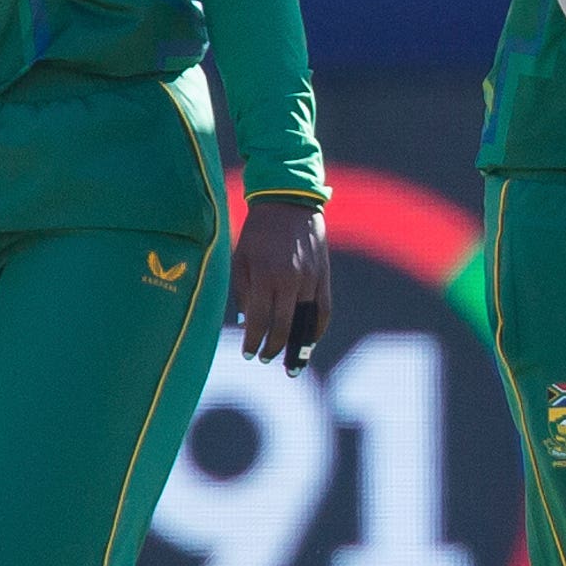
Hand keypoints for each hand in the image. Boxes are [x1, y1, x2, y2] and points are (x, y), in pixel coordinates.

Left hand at [229, 198, 332, 365]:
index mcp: (266, 275)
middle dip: (274, 347)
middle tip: (266, 359)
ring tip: (292, 363)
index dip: (254, 341)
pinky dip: (317, 328)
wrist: (289, 202)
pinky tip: (310, 340)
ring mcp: (311, 279)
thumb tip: (249, 323)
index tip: (248, 353)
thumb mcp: (241, 259)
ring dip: (298, 345)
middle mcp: (291, 280)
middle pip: (284, 326)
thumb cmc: (258, 232)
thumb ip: (243, 292)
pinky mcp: (324, 276)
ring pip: (307, 321)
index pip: (260, 320)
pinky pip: (324, 309)